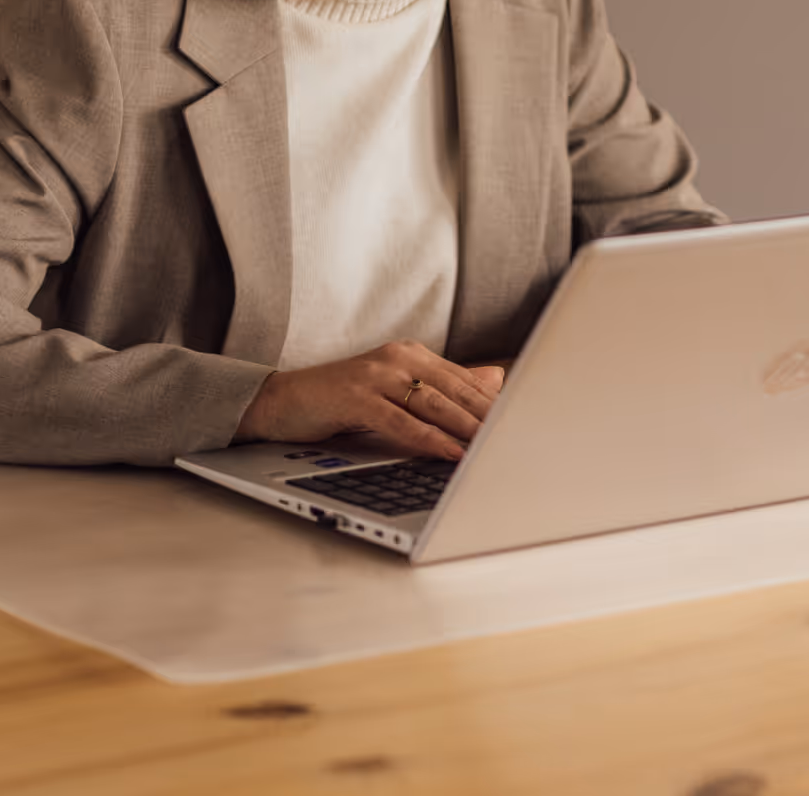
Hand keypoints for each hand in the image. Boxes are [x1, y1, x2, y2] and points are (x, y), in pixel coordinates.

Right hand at [233, 341, 504, 460]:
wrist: (283, 401)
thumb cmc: (341, 400)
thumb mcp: (396, 390)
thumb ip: (444, 385)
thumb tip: (497, 378)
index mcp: (412, 354)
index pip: (465, 381)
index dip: (496, 406)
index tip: (525, 424)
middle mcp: (399, 358)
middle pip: (456, 390)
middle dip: (490, 418)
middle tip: (520, 439)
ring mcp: (377, 375)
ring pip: (434, 404)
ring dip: (467, 429)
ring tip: (495, 450)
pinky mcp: (357, 397)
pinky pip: (402, 422)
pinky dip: (430, 439)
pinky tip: (451, 453)